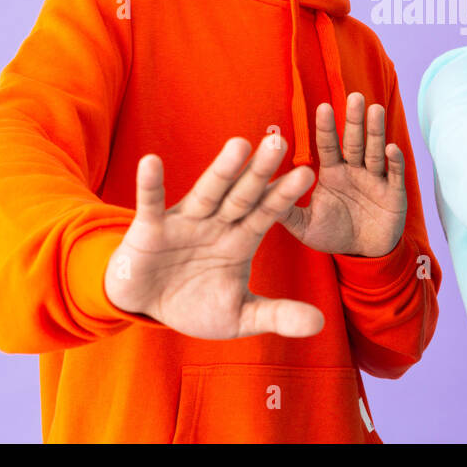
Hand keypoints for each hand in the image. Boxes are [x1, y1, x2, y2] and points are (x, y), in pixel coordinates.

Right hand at [103, 135, 323, 338]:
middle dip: (260, 172)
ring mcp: (184, 222)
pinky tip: (151, 161)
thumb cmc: (195, 305)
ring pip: (207, 192)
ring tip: (240, 145)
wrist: (146, 308)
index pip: (267, 213)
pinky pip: (151, 203)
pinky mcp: (150, 228)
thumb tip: (320, 323)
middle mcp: (217, 223)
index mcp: (240, 239)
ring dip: (222, 170)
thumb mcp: (240, 316)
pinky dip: (150, 184)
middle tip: (280, 143)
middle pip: (243, 195)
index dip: (284, 195)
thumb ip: (277, 315)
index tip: (308, 173)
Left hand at [279, 92, 407, 257]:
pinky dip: (394, 162)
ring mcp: (375, 180)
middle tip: (354, 96)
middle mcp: (354, 170)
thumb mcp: (305, 225)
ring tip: (374, 110)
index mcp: (333, 172)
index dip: (326, 127)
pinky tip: (390, 149)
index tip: (323, 107)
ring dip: (375, 132)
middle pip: (353, 141)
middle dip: (354, 120)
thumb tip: (257, 195)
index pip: (328, 145)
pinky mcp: (393, 194)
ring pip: (374, 151)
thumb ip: (286, 210)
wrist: (362, 255)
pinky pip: (394, 174)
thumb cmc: (333, 234)